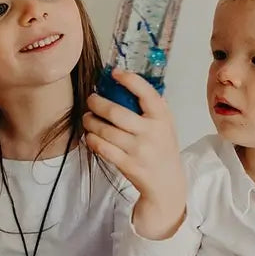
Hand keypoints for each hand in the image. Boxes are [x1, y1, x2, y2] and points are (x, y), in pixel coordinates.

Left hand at [83, 68, 185, 238]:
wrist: (167, 183)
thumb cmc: (162, 148)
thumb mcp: (166, 125)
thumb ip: (153, 106)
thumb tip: (128, 83)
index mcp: (162, 118)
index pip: (146, 93)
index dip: (129, 80)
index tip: (115, 73)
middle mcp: (151, 132)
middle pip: (116, 112)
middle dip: (97, 103)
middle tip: (91, 99)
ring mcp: (138, 150)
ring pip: (105, 131)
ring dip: (90, 121)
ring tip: (87, 117)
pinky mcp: (127, 165)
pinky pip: (102, 148)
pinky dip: (92, 139)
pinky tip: (90, 135)